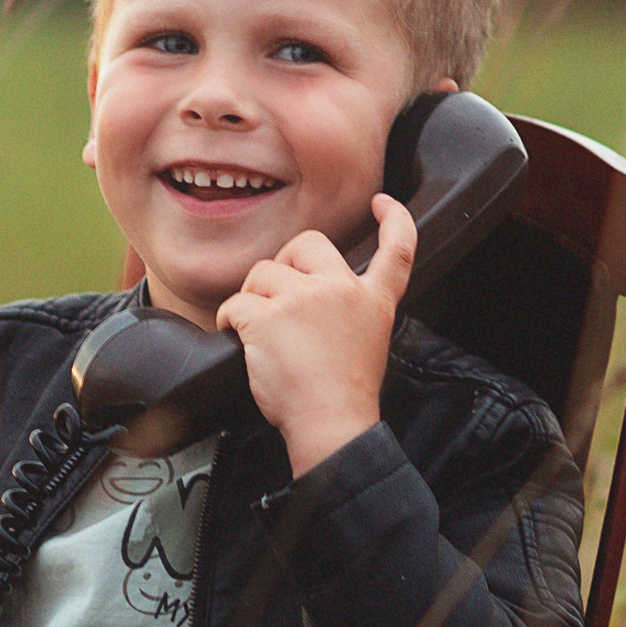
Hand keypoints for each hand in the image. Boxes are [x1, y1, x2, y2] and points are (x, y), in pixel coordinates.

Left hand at [215, 193, 414, 476]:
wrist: (332, 424)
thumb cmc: (343, 396)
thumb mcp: (368, 342)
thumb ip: (349, 310)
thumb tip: (311, 296)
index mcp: (373, 300)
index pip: (397, 249)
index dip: (393, 219)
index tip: (382, 203)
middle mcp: (342, 290)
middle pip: (308, 243)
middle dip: (284, 263)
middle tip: (276, 295)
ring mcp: (304, 300)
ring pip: (263, 273)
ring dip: (253, 298)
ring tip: (261, 333)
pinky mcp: (268, 317)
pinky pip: (235, 303)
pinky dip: (228, 320)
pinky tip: (239, 339)